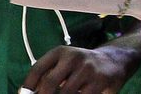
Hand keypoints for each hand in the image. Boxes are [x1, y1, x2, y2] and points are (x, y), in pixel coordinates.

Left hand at [22, 44, 140, 93]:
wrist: (113, 61)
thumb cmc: (80, 66)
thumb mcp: (63, 63)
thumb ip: (46, 75)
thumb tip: (27, 93)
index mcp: (61, 52)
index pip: (37, 69)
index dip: (28, 86)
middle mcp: (74, 58)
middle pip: (49, 84)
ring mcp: (89, 70)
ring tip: (67, 93)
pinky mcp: (101, 82)